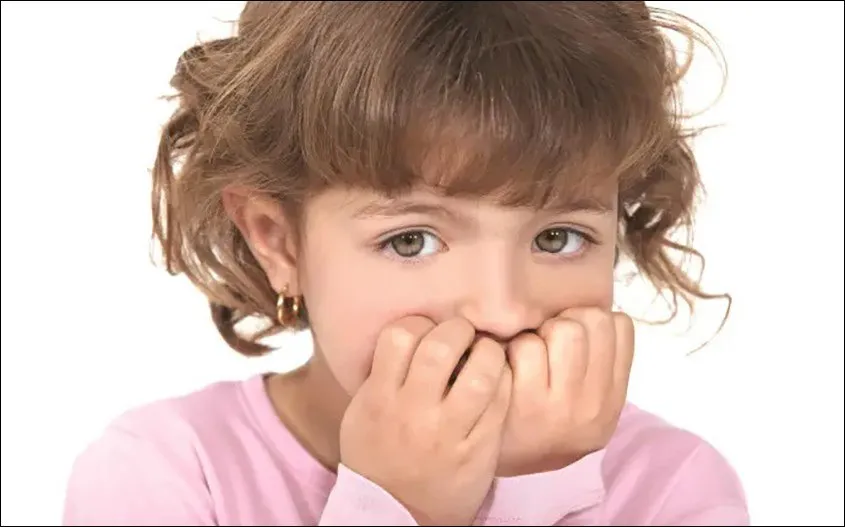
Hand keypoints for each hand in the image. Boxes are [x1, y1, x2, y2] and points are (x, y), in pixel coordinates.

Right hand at [340, 316, 512, 525]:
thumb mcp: (364, 413)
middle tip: (463, 335)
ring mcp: (448, 432)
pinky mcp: (479, 448)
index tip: (427, 331)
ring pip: (481, 371)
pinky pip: (501, 400)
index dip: (419, 324)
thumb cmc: (379, 456)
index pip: (400, 336)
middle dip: (458, 329)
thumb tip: (413, 329)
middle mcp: (413, 413)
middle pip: (442, 346)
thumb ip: (384, 374)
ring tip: (485, 354)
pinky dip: (504, 380)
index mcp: (379, 399)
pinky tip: (498, 379)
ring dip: (488, 352)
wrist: (397, 513)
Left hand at [496, 307, 633, 476]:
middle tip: (546, 340)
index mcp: (612, 399)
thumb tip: (588, 309)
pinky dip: (512, 347)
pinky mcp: (525, 402)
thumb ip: (595, 365)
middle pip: (593, 321)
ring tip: (527, 352)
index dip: (591, 320)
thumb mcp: (583, 405)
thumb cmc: (539, 421)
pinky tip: (507, 363)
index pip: (620, 327)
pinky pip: (527, 346)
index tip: (573, 335)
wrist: (494, 462)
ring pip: (564, 329)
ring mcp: (561, 405)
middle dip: (565, 320)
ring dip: (539, 332)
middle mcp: (593, 404)